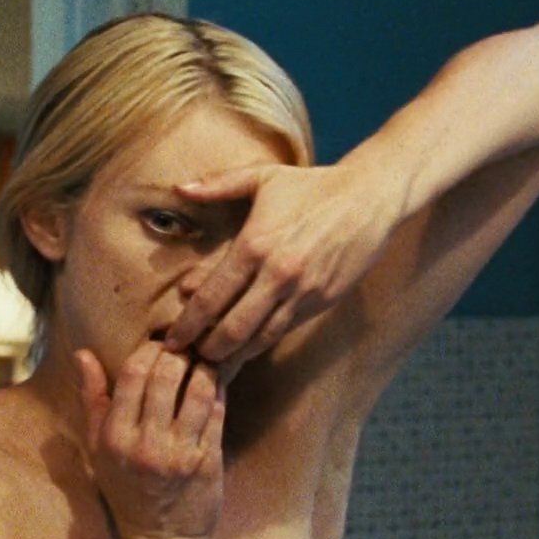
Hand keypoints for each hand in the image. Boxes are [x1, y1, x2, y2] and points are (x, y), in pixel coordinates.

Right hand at [74, 342, 226, 538]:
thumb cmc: (126, 491)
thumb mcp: (99, 450)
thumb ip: (92, 400)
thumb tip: (83, 354)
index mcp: (115, 438)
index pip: (132, 374)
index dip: (148, 350)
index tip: (158, 343)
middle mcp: (146, 444)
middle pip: (166, 376)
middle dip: (178, 352)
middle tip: (186, 344)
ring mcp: (180, 454)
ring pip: (198, 390)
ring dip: (204, 366)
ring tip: (203, 357)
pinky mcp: (208, 462)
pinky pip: (217, 413)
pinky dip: (219, 390)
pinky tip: (217, 381)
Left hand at [162, 163, 406, 366]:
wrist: (368, 199)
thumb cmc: (311, 186)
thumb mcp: (262, 177)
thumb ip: (218, 185)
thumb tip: (180, 188)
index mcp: (254, 246)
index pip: (211, 297)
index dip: (187, 324)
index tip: (171, 339)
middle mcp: (276, 275)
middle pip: (231, 328)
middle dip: (205, 348)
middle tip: (187, 357)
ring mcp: (302, 292)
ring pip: (259, 338)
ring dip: (233, 354)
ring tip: (212, 361)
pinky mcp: (321, 301)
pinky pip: (284, 330)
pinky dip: (261, 343)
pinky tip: (245, 347)